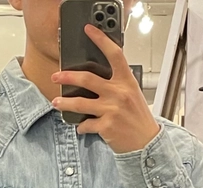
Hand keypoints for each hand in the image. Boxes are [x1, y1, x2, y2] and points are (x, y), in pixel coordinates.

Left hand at [51, 24, 160, 153]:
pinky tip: (81, 127)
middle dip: (67, 77)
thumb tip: (94, 81)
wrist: (146, 142)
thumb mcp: (132, 95)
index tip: (89, 30)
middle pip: (87, 78)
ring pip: (80, 103)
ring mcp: (111, 109)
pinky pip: (86, 124)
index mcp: (126, 81)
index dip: (101, 40)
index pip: (114, 54)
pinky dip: (81, 127)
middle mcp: (118, 93)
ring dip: (64, 103)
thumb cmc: (138, 118)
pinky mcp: (106, 126)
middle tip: (56, 76)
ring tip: (56, 103)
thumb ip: (117, 85)